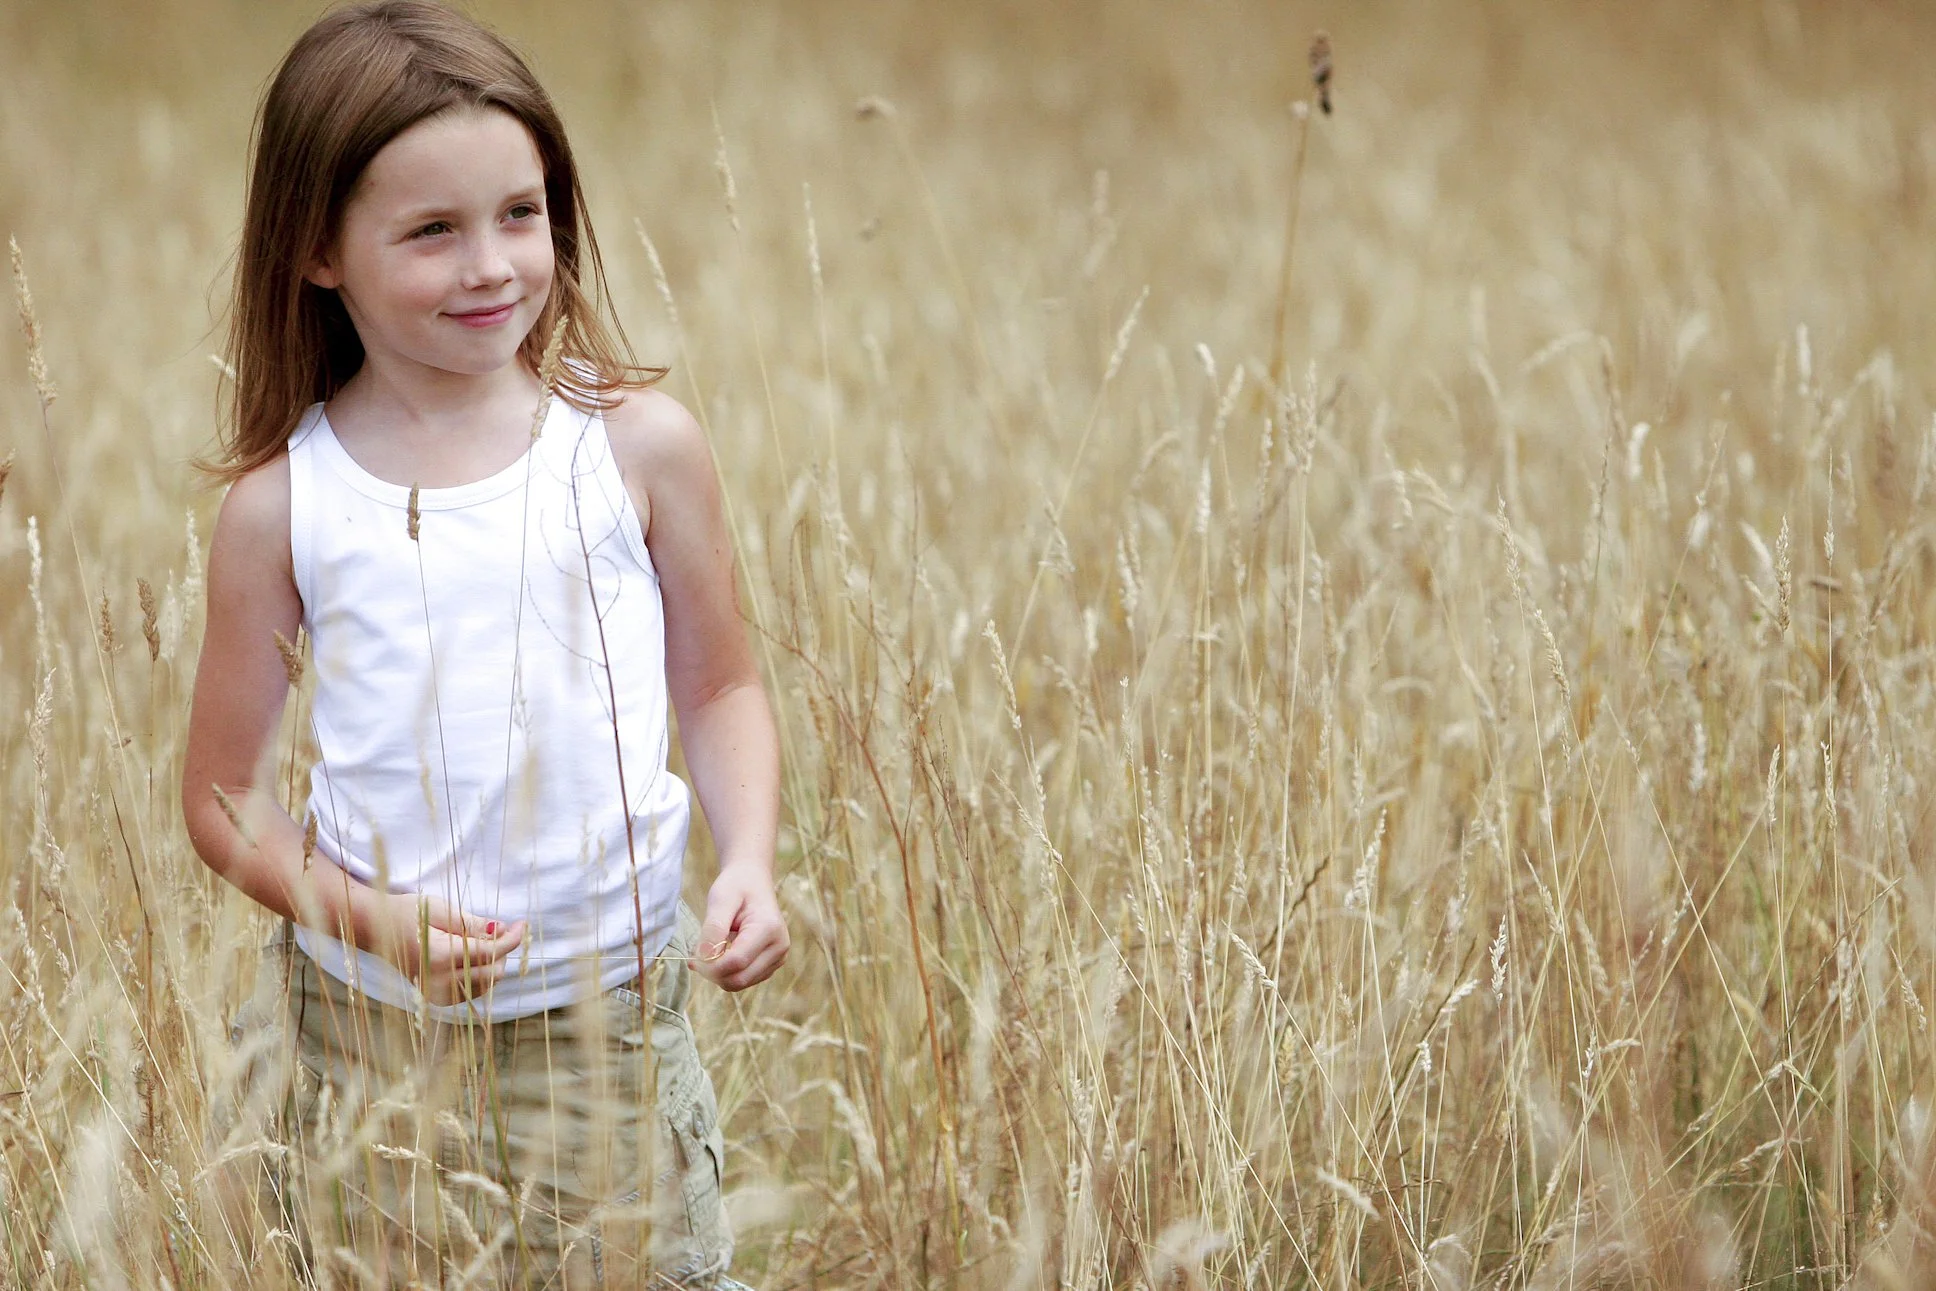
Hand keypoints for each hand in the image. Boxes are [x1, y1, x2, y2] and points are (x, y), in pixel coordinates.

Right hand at [378, 894, 525, 1005]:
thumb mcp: (442, 910)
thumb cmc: (407, 913)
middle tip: (499, 931)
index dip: (512, 939)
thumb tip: (502, 929)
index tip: (523, 924)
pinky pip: (471, 992)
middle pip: (493, 974)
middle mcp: (439, 981)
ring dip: (492, 965)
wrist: (376, 930)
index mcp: (440, 956)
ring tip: (481, 942)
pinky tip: (471, 959)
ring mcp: (437, 994)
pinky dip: (479, 976)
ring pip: (485, 986)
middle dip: (502, 952)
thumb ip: (473, 924)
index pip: (490, 953)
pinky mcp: (436, 999)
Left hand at [694, 866, 788, 990]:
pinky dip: (728, 973)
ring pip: (741, 983)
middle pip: (740, 979)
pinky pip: (745, 980)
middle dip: (714, 973)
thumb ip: (713, 929)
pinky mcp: (771, 964)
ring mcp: (777, 958)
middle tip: (697, 957)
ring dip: (720, 974)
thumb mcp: (721, 899)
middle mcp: (779, 947)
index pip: (736, 962)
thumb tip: (702, 958)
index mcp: (769, 929)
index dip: (711, 966)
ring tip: (709, 952)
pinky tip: (720, 956)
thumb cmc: (737, 886)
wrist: (753, 880)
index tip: (693, 958)